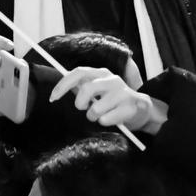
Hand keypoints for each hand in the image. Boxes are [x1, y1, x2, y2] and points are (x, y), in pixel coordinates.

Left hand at [51, 67, 165, 134]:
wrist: (142, 109)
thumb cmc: (114, 100)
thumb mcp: (99, 90)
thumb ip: (82, 88)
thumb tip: (59, 89)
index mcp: (102, 73)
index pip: (79, 72)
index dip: (63, 84)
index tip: (53, 98)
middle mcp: (112, 80)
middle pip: (86, 89)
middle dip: (80, 103)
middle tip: (85, 109)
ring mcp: (122, 93)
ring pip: (95, 108)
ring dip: (94, 116)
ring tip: (101, 115)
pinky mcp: (129, 107)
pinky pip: (106, 119)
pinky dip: (105, 122)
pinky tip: (113, 119)